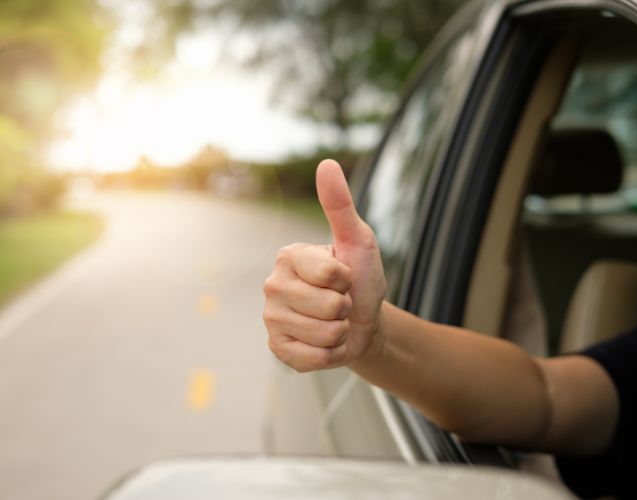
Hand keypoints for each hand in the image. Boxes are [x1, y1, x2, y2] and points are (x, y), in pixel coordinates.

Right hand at [263, 159, 386, 370]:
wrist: (364, 322)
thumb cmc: (361, 278)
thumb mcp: (357, 240)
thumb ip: (340, 205)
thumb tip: (327, 163)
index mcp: (288, 257)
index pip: (330, 274)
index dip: (348, 279)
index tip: (345, 276)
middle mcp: (272, 286)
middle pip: (328, 307)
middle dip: (346, 309)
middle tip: (341, 303)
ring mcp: (271, 319)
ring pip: (323, 334)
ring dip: (339, 332)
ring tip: (334, 322)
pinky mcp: (277, 348)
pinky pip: (311, 359)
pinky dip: (329, 355)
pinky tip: (325, 342)